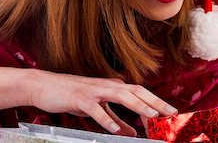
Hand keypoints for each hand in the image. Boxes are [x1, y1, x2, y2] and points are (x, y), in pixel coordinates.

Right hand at [28, 69, 177, 135]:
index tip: (171, 111)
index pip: (140, 93)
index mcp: (114, 87)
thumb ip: (115, 118)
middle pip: (136, 91)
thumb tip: (132, 132)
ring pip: (121, 95)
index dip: (156, 101)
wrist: (46, 86)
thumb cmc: (74, 96)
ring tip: (152, 116)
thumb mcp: (98, 109)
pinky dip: (106, 119)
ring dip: (138, 105)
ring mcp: (95, 91)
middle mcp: (108, 86)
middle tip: (171, 112)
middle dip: (155, 102)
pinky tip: (116, 129)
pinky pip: (96, 109)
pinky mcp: (81, 98)